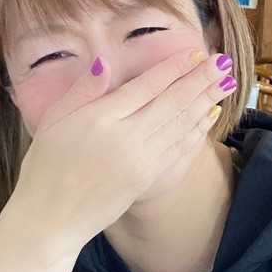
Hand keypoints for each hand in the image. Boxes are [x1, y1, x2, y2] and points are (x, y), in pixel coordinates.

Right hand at [11, 48, 237, 259]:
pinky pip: (180, 148)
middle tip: (223, 62)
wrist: (50, 218)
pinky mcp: (149, 178)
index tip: (194, 53)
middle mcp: (126, 137)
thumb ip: (82, 91)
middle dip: (200, 79)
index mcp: (101, 118)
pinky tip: (210, 114)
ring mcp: (141, 160)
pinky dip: (198, 129)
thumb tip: (105, 62)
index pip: (146, 86)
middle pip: (171, 102)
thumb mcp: (54, 121)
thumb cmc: (45, 166)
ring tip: (226, 82)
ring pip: (181, 124)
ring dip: (206, 100)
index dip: (173, 68)